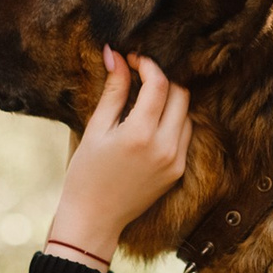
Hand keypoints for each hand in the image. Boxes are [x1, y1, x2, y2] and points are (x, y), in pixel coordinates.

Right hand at [44, 48, 191, 267]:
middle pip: (181, 94)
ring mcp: (175, 161)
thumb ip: (112, 91)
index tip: (133, 59)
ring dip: (170, 100)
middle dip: (162, 79)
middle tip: (140, 76)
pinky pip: (185, 134)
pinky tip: (151, 122)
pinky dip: (174, 121)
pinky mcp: (178, 171)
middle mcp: (165, 147)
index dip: (148, 64)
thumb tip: (115, 55)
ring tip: (144, 100)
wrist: (94, 218)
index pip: (160, 84)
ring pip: (187, 113)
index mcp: (140, 134)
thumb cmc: (86, 173)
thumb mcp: (96, 128)